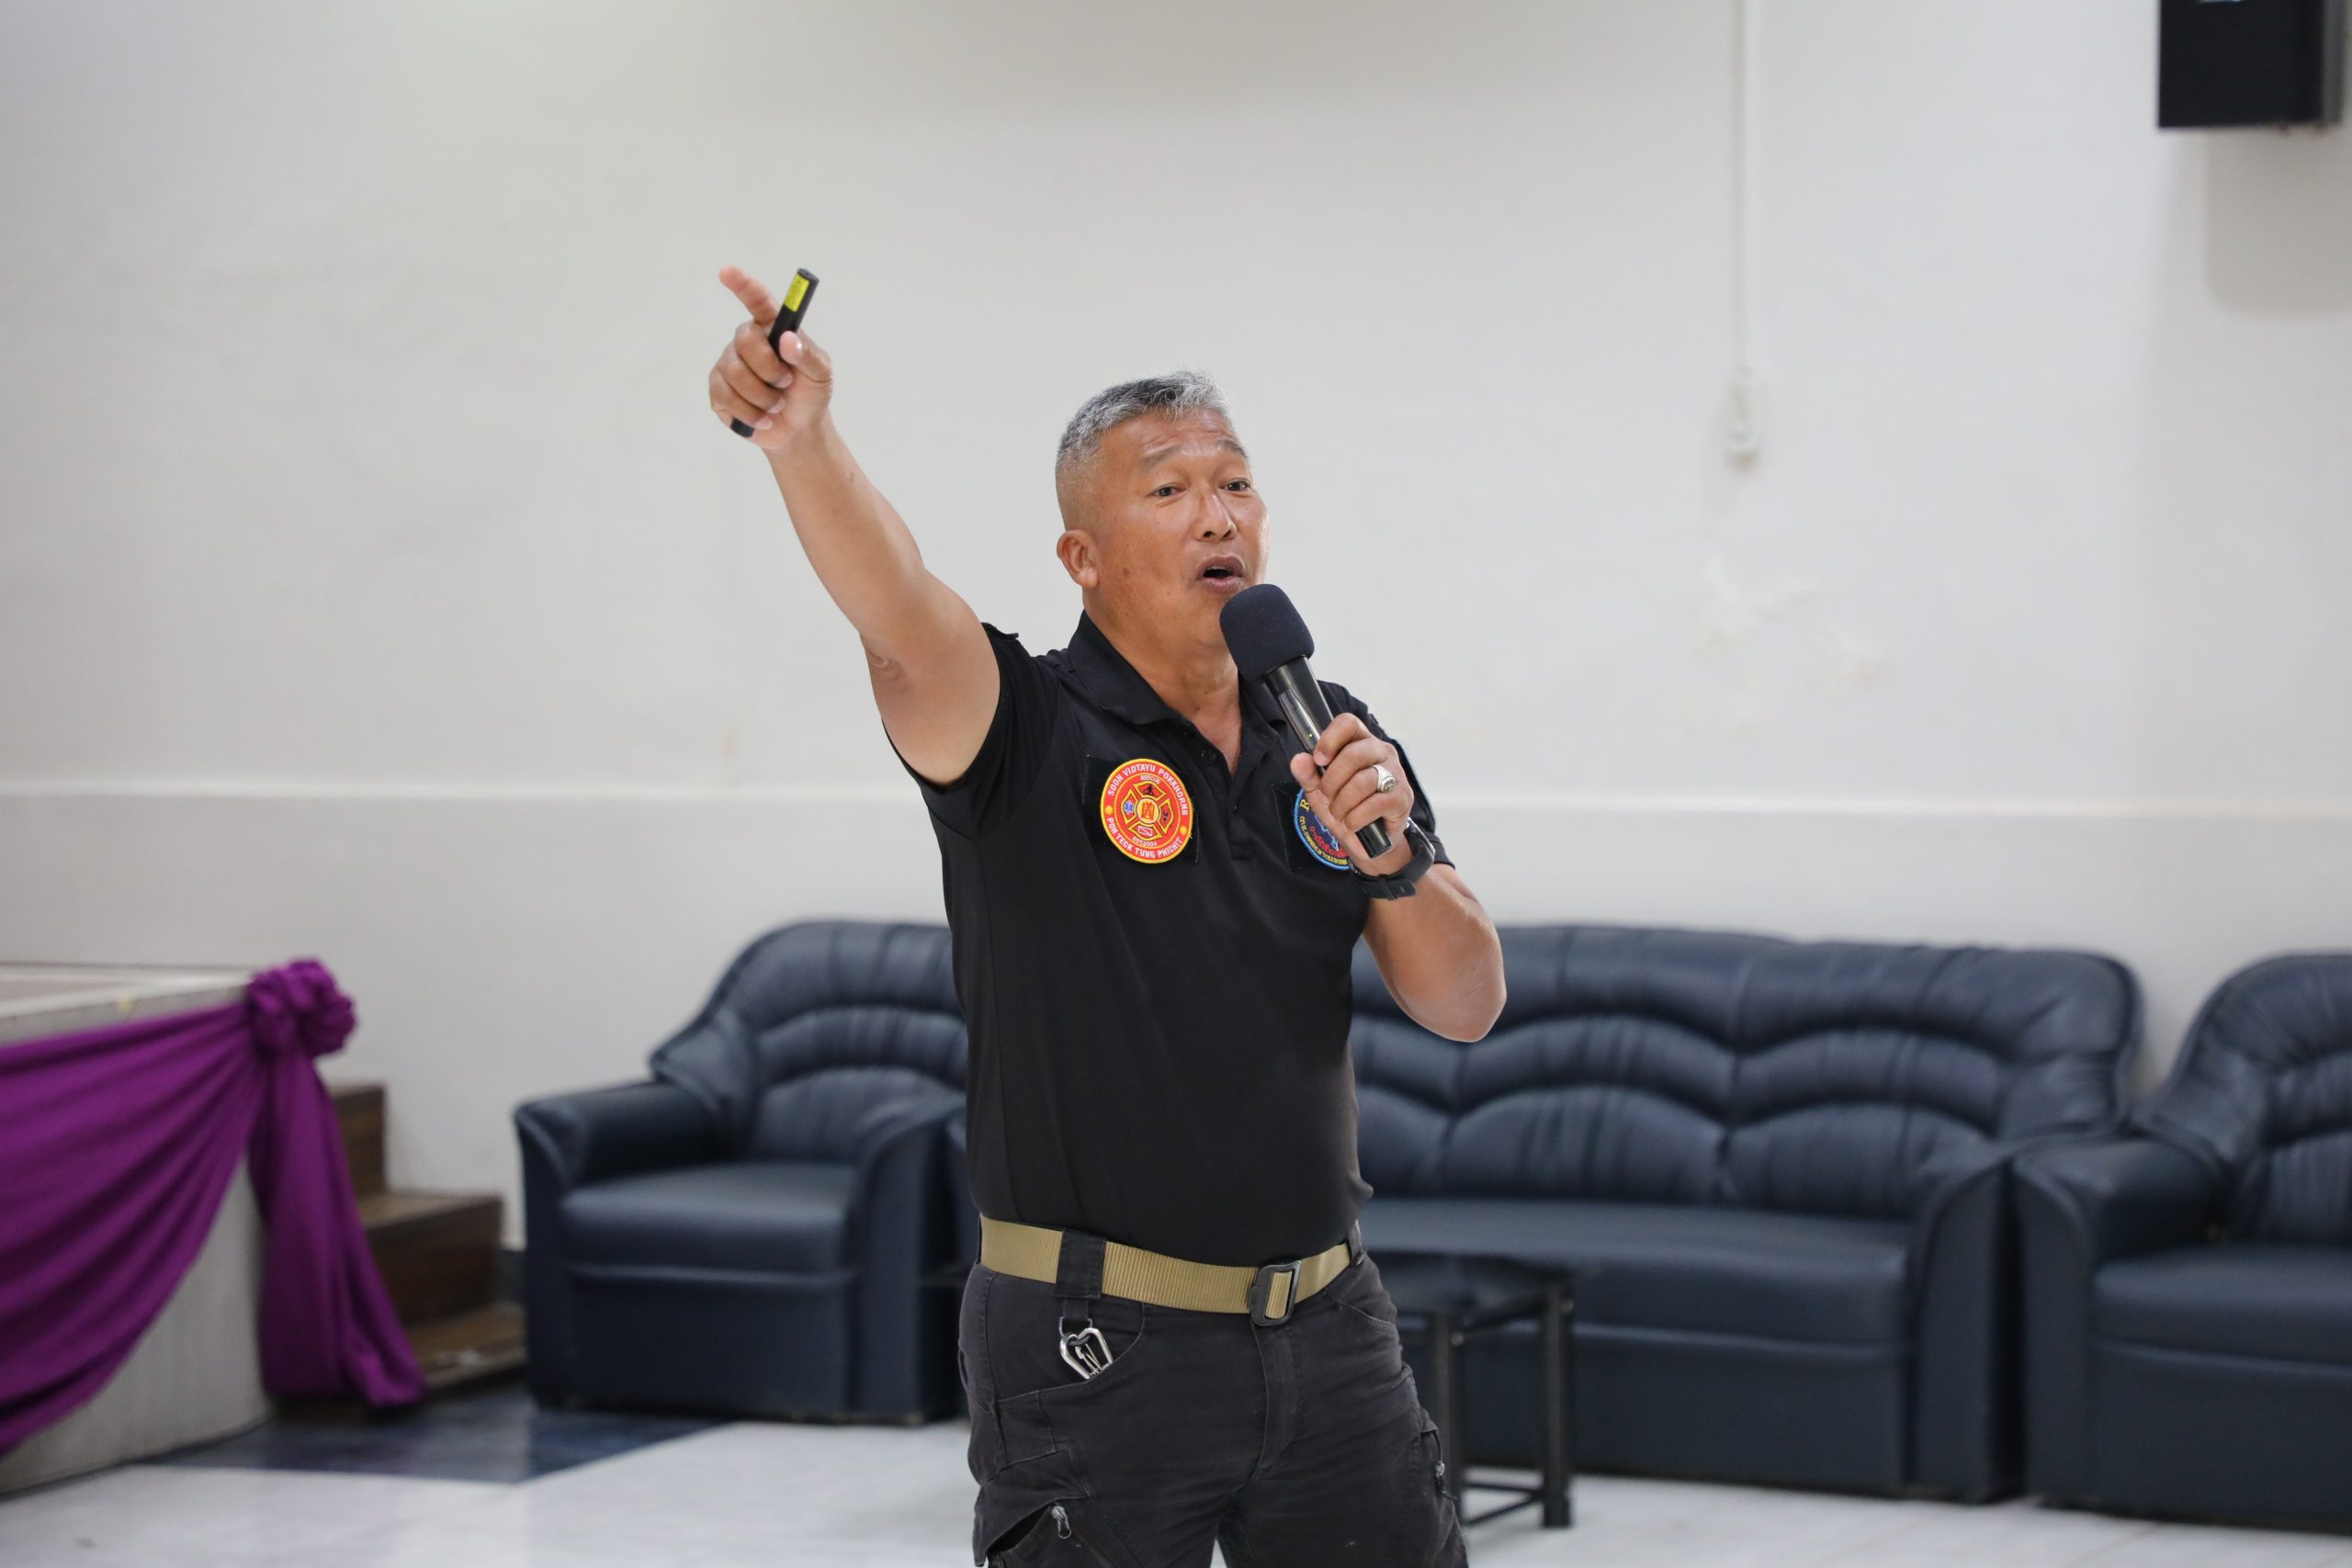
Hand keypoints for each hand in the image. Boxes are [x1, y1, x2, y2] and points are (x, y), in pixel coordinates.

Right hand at [708, 264, 833, 450]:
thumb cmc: (810, 394)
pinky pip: (725, 396)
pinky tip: (763, 418)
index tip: (727, 271)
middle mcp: (747, 342)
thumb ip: (808, 354)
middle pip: (745, 341)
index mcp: (772, 329)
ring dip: (763, 396)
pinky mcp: (718, 391)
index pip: (757, 301)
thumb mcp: (821, 373)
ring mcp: (729, 364)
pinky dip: (750, 413)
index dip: (742, 285)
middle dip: (769, 368)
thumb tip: (788, 340)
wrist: (798, 431)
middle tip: (786, 384)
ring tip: (776, 405)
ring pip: (735, 373)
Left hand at [1288, 712, 1415, 875]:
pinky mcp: (1402, 797)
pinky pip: (1375, 804)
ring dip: (1343, 803)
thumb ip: (1308, 775)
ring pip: (1363, 780)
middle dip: (1332, 780)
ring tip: (1339, 813)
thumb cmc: (1346, 807)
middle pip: (1354, 754)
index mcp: (1361, 742)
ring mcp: (1395, 773)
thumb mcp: (1320, 792)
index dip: (1330, 739)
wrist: (1369, 840)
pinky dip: (1356, 817)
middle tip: (1326, 796)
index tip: (1319, 760)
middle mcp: (1381, 752)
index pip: (1348, 723)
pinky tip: (1352, 823)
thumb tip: (1298, 760)